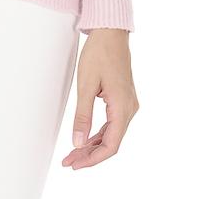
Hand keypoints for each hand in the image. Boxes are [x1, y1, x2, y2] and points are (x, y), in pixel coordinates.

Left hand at [61, 28, 137, 168]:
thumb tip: (78, 142)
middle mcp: (130, 108)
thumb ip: (82, 116)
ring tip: (73, 154)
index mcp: (122, 107)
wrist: (111, 33)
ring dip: (93, 146)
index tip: (75, 165)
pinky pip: (112, 125)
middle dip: (90, 155)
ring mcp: (128, 105)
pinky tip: (85, 140)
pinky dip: (98, 135)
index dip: (93, 159)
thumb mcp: (86, 86)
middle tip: (68, 162)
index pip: (111, 145)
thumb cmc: (99, 54)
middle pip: (112, 143)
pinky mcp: (123, 101)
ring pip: (112, 135)